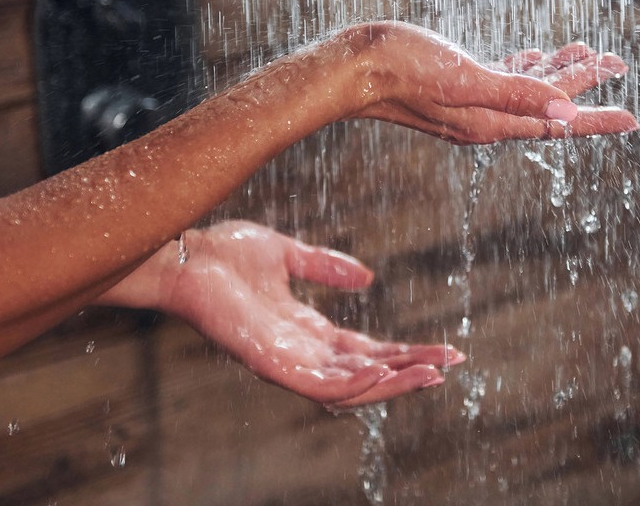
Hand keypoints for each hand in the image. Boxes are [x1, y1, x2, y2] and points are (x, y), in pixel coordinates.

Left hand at [98, 221, 463, 406]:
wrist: (185, 255)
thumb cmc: (226, 254)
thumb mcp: (288, 254)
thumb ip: (325, 266)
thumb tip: (368, 277)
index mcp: (307, 329)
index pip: (365, 349)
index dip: (404, 351)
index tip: (442, 347)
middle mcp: (301, 351)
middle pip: (367, 370)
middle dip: (411, 368)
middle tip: (453, 362)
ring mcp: (287, 361)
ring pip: (352, 387)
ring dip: (394, 382)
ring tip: (434, 373)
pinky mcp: (272, 364)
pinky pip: (321, 386)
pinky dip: (357, 384)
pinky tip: (388, 373)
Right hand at [345, 22, 637, 143]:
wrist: (352, 67)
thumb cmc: (402, 68)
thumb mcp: (464, 79)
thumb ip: (515, 94)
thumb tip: (566, 110)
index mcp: (491, 122)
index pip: (556, 125)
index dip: (596, 119)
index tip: (632, 119)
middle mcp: (485, 119)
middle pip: (547, 105)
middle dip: (583, 84)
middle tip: (618, 62)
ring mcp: (470, 104)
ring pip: (526, 90)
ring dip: (557, 71)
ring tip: (587, 51)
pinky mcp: (456, 86)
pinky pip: (502, 81)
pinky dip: (524, 68)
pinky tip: (534, 55)